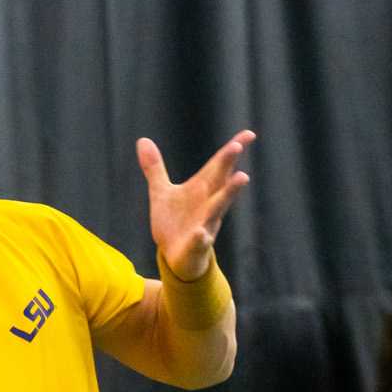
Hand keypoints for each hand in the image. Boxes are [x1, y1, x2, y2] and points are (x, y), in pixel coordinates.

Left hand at [136, 129, 254, 282]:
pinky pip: (200, 241)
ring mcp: (205, 224)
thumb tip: (142, 140)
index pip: (219, 166)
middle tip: (237, 146)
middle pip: (220, 181)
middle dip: (228, 165)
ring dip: (229, 193)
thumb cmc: (174, 222)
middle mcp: (208, 204)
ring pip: (218, 208)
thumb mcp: (162, 192)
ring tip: (242, 177)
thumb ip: (154, 168)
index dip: (233, 149)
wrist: (174, 257)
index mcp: (202, 189)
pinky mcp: (196, 245)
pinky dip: (200, 237)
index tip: (249, 134)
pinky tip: (201, 233)